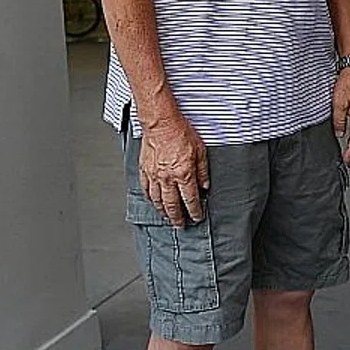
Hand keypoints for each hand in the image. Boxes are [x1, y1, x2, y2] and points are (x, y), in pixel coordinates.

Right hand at [139, 111, 208, 227]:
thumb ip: (203, 171)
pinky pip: (146, 190)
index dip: (194, 211)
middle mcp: (167, 178)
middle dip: (177, 218)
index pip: (190, 199)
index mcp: (183, 174)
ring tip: (167, 218)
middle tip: (180, 225)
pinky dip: (150, 199)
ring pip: (157, 200)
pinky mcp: (144, 170)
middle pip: (172, 205)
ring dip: (163, 212)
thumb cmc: (180, 132)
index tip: (196, 217)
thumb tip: (205, 186)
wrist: (161, 123)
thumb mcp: (201, 151)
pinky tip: (153, 202)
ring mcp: (154, 175)